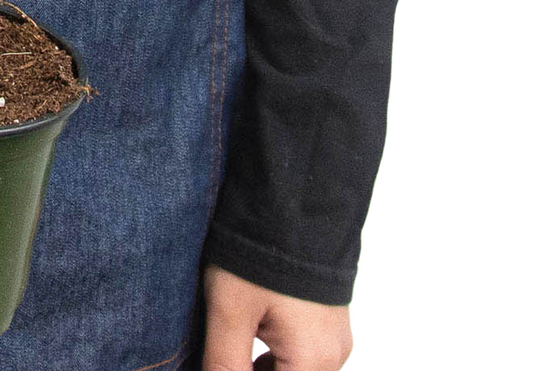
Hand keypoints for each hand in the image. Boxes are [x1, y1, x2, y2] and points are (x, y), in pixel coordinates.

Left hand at [202, 265, 352, 370]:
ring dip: (261, 367)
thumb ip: (224, 364)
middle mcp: (332, 355)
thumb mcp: (229, 312)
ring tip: (229, 345)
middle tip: (218, 354)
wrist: (291, 198)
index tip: (219, 363)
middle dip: (252, 370)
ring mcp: (333, 336)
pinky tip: (246, 339)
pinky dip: (274, 355)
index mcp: (313, 361)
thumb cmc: (261, 252)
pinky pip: (301, 352)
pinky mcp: (326, 318)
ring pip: (295, 369)